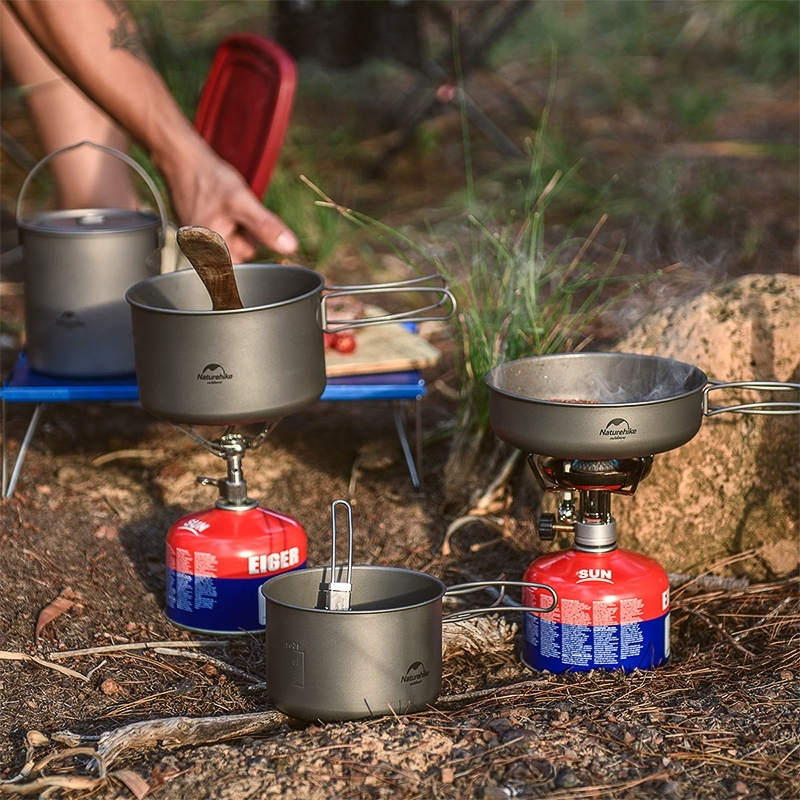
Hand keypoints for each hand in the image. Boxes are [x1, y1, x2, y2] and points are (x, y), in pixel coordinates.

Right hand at [161, 136, 297, 262]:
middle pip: (240, 250)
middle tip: (233, 209)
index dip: (250, 237)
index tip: (238, 219)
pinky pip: (220, 233)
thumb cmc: (209, 179)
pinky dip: (223, 221)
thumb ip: (266, 227)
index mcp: (211, 252)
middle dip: (243, 230)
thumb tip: (290, 248)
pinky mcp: (195, 235)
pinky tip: (216, 207)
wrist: (182, 161)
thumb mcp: (243, 202)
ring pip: (232, 240)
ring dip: (235, 224)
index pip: (247, 257)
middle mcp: (200, 253)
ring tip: (224, 206)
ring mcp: (196, 244)